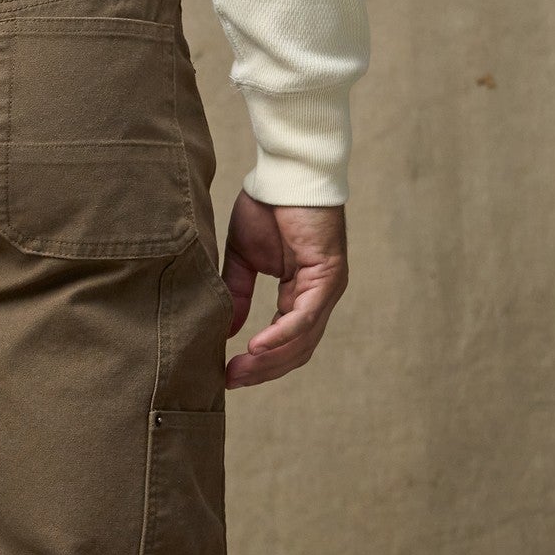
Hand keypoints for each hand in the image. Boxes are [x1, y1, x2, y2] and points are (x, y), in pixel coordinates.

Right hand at [221, 191, 348, 388]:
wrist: (285, 173)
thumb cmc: (268, 207)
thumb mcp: (244, 259)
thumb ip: (238, 294)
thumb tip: (226, 332)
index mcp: (300, 294)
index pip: (285, 343)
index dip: (258, 363)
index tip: (227, 375)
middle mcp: (318, 297)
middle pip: (296, 352)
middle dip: (263, 371)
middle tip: (231, 382)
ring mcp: (327, 289)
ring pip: (302, 341)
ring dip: (269, 361)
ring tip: (238, 371)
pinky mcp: (327, 276)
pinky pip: (303, 317)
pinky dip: (280, 335)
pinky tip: (255, 346)